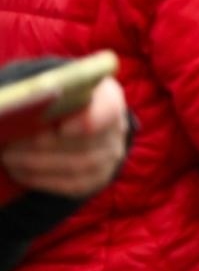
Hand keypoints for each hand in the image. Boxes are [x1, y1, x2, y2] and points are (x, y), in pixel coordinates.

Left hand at [1, 78, 129, 198]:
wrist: (80, 119)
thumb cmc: (63, 98)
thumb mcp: (62, 86)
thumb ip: (49, 92)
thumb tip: (23, 104)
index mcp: (109, 98)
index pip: (108, 110)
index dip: (89, 121)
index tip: (63, 129)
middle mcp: (116, 129)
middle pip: (85, 144)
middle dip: (43, 146)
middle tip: (10, 144)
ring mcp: (110, 156)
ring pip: (76, 166)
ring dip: (36, 164)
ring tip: (9, 157)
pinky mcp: (97, 178)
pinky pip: (71, 185)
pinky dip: (41, 179)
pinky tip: (19, 171)